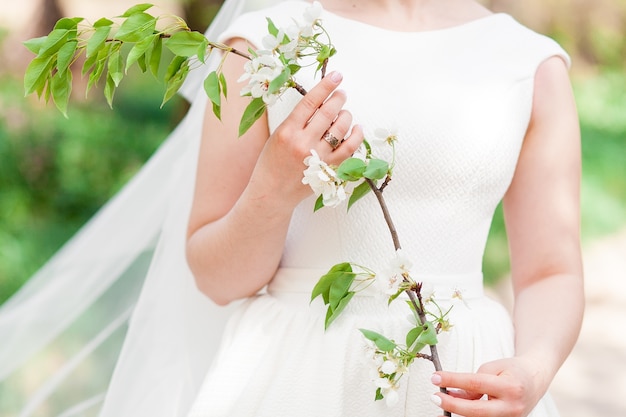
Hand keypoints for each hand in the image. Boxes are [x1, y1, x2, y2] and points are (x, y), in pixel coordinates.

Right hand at [252, 71, 363, 206]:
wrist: (272, 193)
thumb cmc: (272, 163)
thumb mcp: (277, 135)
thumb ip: (297, 120)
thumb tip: (321, 101)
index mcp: (287, 132)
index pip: (310, 102)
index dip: (325, 86)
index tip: (336, 76)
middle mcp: (303, 144)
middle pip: (328, 113)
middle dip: (339, 98)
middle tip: (341, 94)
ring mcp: (317, 158)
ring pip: (341, 129)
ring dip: (346, 116)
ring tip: (345, 113)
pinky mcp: (328, 170)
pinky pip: (349, 149)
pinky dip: (356, 136)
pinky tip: (357, 129)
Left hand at [430, 357, 547, 416]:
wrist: (535, 381)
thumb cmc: (513, 371)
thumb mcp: (493, 368)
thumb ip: (473, 381)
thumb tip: (452, 393)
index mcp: (511, 387)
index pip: (476, 384)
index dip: (453, 380)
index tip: (435, 377)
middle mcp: (512, 408)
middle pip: (476, 411)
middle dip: (452, 405)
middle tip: (434, 397)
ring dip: (457, 411)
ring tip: (442, 401)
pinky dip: (467, 415)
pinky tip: (453, 412)